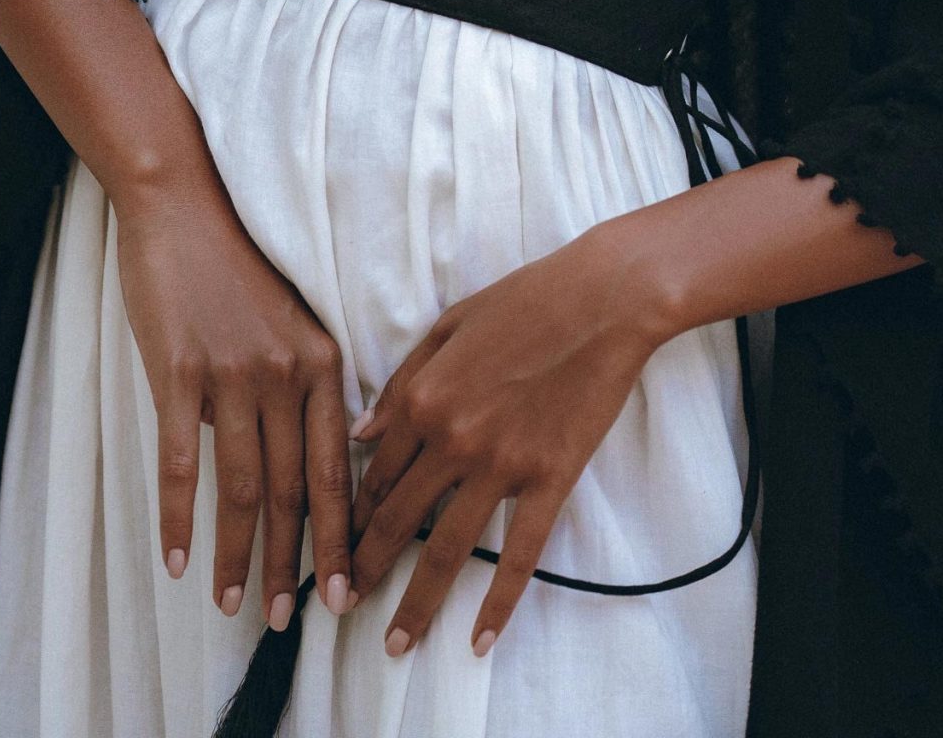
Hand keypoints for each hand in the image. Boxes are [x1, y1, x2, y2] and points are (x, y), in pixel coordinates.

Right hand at [115, 176, 358, 631]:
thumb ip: (301, 388)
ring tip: (236, 603)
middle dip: (294, 562)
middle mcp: (287, 372)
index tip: (342, 591)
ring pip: (243, 487)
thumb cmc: (237, 266)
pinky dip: (179, 519)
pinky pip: (181, 462)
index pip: (337, 467)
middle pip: (294, 489)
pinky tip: (179, 561)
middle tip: (289, 620)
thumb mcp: (291, 324)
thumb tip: (295, 460)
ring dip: (240, 555)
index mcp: (323, 361)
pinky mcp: (178, 370)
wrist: (184, 206)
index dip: (339, 535)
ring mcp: (233, 372)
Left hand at [346, 224, 667, 657]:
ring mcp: (502, 465)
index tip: (338, 549)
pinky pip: (520, 554)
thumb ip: (402, 381)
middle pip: (397, 521)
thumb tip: (361, 433)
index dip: (351, 517)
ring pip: (446, 550)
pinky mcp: (550, 479)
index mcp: (423, 397)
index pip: (374, 474)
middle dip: (366, 570)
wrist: (603, 297)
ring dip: (417, 603)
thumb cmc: (526, 299)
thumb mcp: (449, 325)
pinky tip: (481, 639)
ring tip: (396, 645)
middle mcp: (453, 438)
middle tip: (345, 608)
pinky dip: (499, 602)